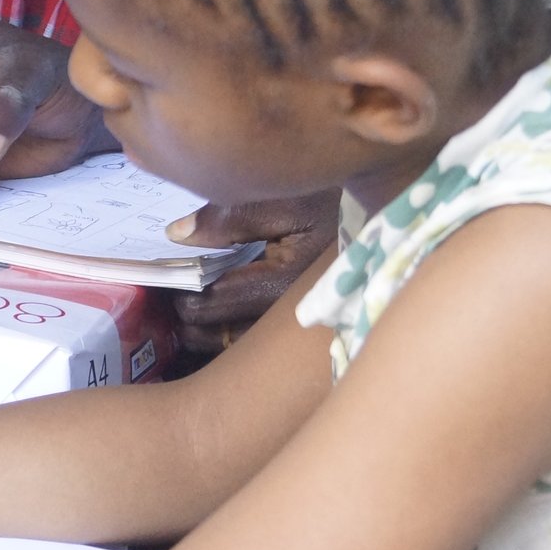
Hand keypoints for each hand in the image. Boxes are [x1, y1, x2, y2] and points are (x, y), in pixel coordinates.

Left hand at [166, 192, 338, 360]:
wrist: (383, 214)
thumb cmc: (334, 202)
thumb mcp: (286, 200)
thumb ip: (230, 217)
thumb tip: (175, 236)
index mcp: (281, 286)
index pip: (212, 305)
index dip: (182, 296)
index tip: (167, 280)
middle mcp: (288, 319)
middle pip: (219, 337)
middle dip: (190, 320)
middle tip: (174, 295)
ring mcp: (295, 331)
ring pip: (235, 350)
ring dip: (208, 333)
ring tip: (191, 309)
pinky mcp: (300, 331)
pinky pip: (255, 346)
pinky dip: (230, 334)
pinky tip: (221, 315)